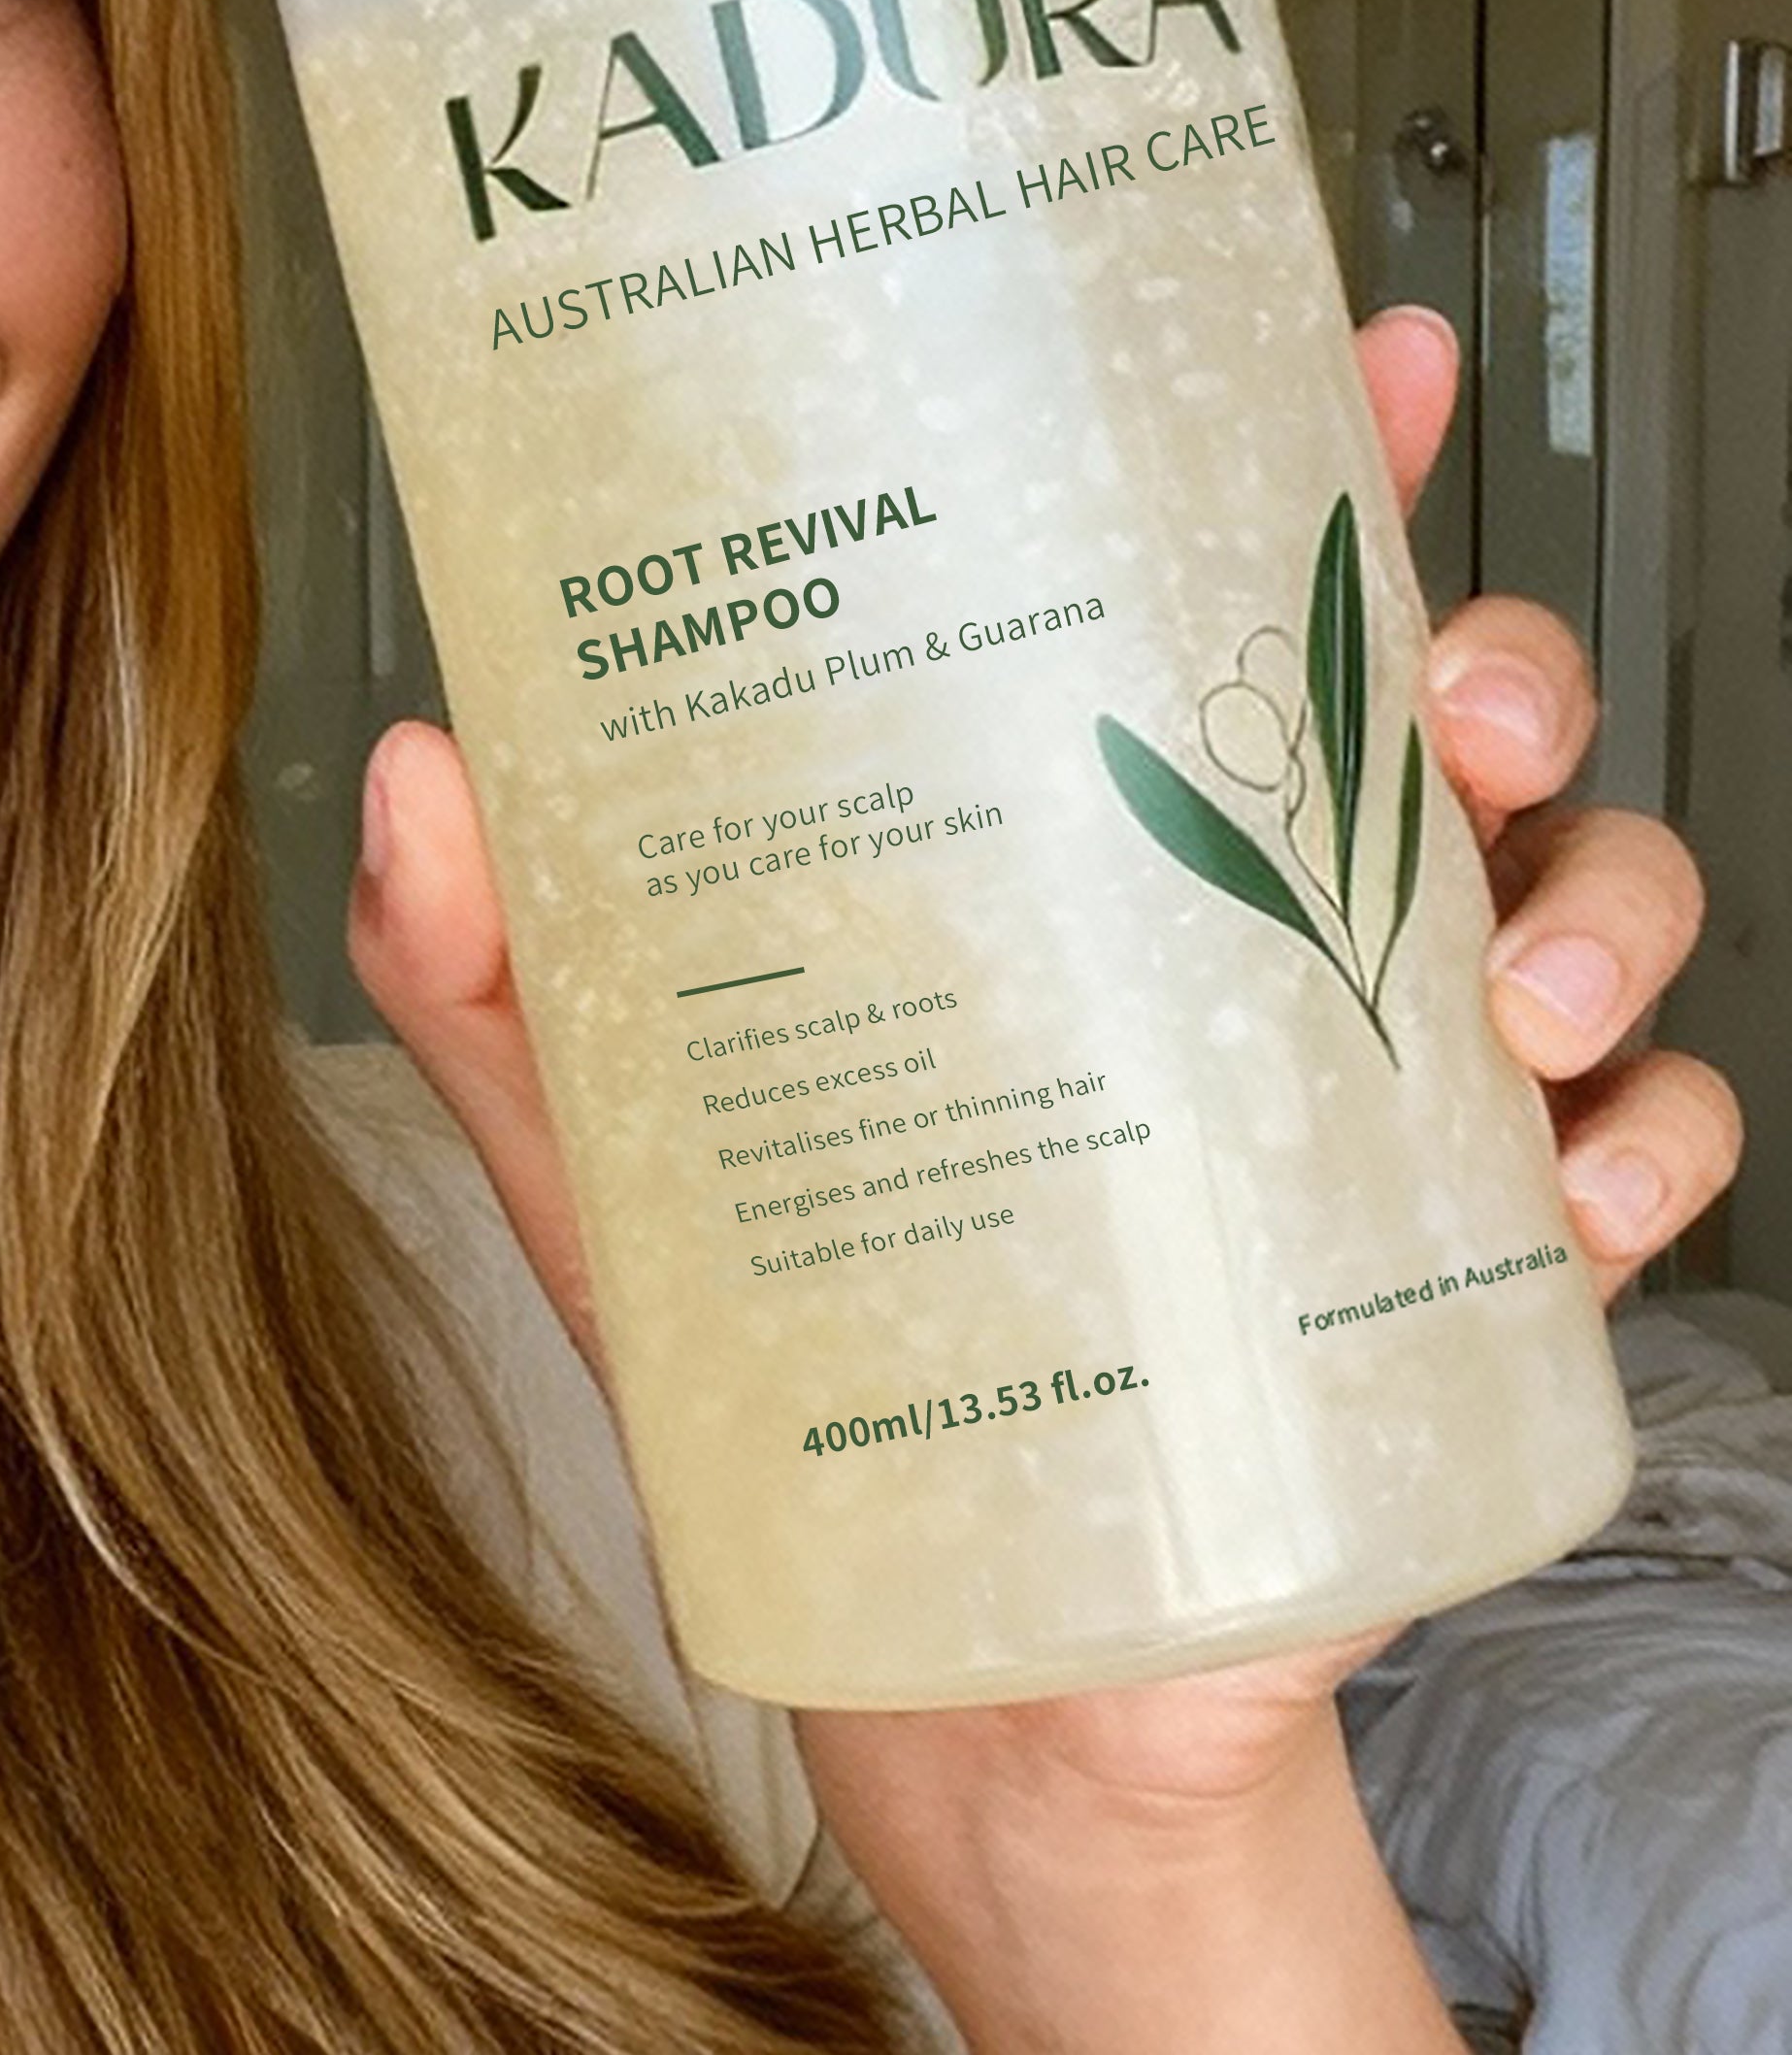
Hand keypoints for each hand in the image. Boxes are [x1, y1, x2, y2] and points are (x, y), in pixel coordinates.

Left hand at [346, 308, 1735, 1859]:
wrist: (956, 1695)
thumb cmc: (810, 1392)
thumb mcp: (623, 1172)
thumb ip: (500, 985)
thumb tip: (416, 778)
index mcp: (1087, 867)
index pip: (1223, 606)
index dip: (1332, 460)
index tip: (1382, 359)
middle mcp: (1257, 942)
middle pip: (1454, 717)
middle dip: (1498, 668)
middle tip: (1441, 708)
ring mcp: (1382, 1108)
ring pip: (1594, 900)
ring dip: (1601, 908)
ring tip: (1512, 992)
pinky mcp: (1461, 1288)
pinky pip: (1636, 1165)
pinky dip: (1638, 1157)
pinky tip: (1558, 1194)